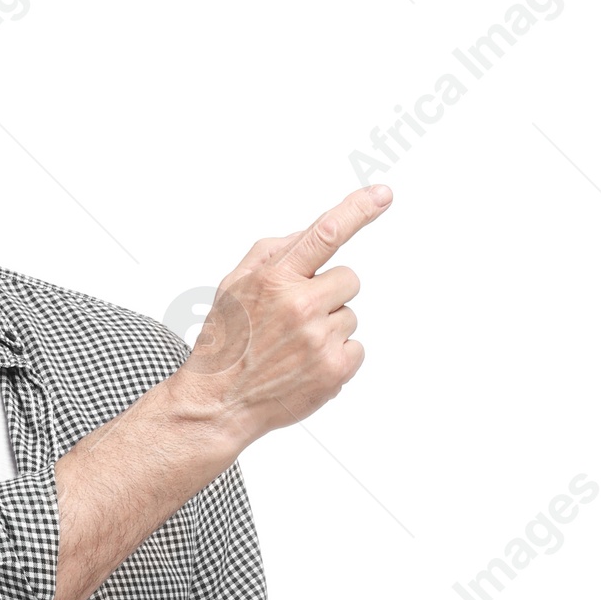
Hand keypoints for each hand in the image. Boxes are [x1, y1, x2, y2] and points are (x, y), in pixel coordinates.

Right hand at [181, 182, 391, 445]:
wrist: (217, 405)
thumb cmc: (225, 345)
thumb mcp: (233, 287)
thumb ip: (269, 253)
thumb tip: (305, 235)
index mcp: (274, 278)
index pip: (325, 233)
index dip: (358, 209)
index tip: (383, 194)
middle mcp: (300, 305)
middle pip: (349, 280)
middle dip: (330, 295)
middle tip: (298, 319)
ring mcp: (319, 338)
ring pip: (350, 317)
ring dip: (330, 329)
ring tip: (294, 349)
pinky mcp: (334, 368)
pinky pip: (356, 348)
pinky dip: (337, 358)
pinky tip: (307, 368)